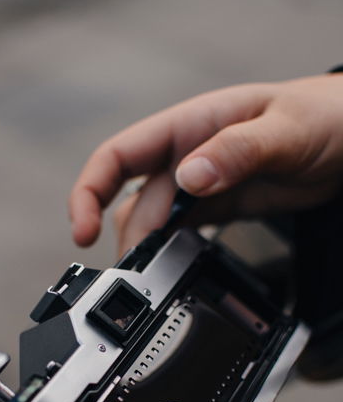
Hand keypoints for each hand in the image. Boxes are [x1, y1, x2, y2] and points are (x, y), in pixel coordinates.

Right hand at [69, 74, 342, 254]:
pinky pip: (180, 233)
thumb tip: (189, 178)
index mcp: (189, 126)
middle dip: (127, 241)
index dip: (89, 192)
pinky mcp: (215, 208)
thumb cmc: (322, 117)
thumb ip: (236, 151)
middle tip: (134, 281)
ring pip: (153, 223)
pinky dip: (170, 254)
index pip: (118, 156)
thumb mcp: (283, 131)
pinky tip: (174, 272)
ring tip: (151, 284)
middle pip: (132, 203)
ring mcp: (199, 185)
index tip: (83, 231)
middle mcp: (185, 156)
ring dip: (147, 252)